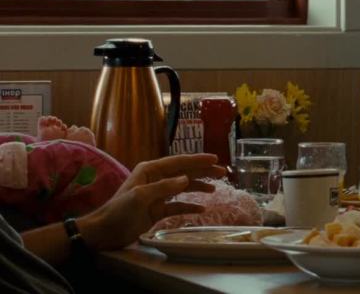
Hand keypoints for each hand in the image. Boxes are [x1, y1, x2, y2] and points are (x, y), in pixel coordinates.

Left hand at [80, 153, 226, 249]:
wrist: (104, 232)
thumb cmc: (119, 211)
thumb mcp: (140, 196)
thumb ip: (164, 187)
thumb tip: (186, 179)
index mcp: (150, 170)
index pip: (179, 162)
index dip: (197, 160)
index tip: (215, 159)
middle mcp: (155, 179)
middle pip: (184, 172)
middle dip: (203, 171)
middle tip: (222, 172)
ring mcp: (157, 195)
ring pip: (183, 187)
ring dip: (198, 187)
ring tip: (215, 189)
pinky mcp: (157, 210)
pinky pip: (177, 206)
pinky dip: (189, 206)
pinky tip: (201, 209)